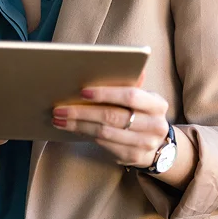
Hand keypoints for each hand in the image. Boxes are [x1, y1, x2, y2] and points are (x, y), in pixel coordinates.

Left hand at [52, 73, 169, 168]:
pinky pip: (103, 144)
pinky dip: (84, 134)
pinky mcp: (133, 157)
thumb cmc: (142, 113)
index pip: (130, 95)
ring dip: (78, 125)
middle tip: (60, 109)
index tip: (82, 91)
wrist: (158, 144)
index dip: (106, 93)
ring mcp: (145, 144)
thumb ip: (130, 83)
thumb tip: (115, 62)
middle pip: (112, 116)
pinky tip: (72, 128)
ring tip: (59, 119)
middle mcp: (155, 126)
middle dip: (82, 112)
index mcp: (157, 104)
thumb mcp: (142, 98)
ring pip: (104, 133)